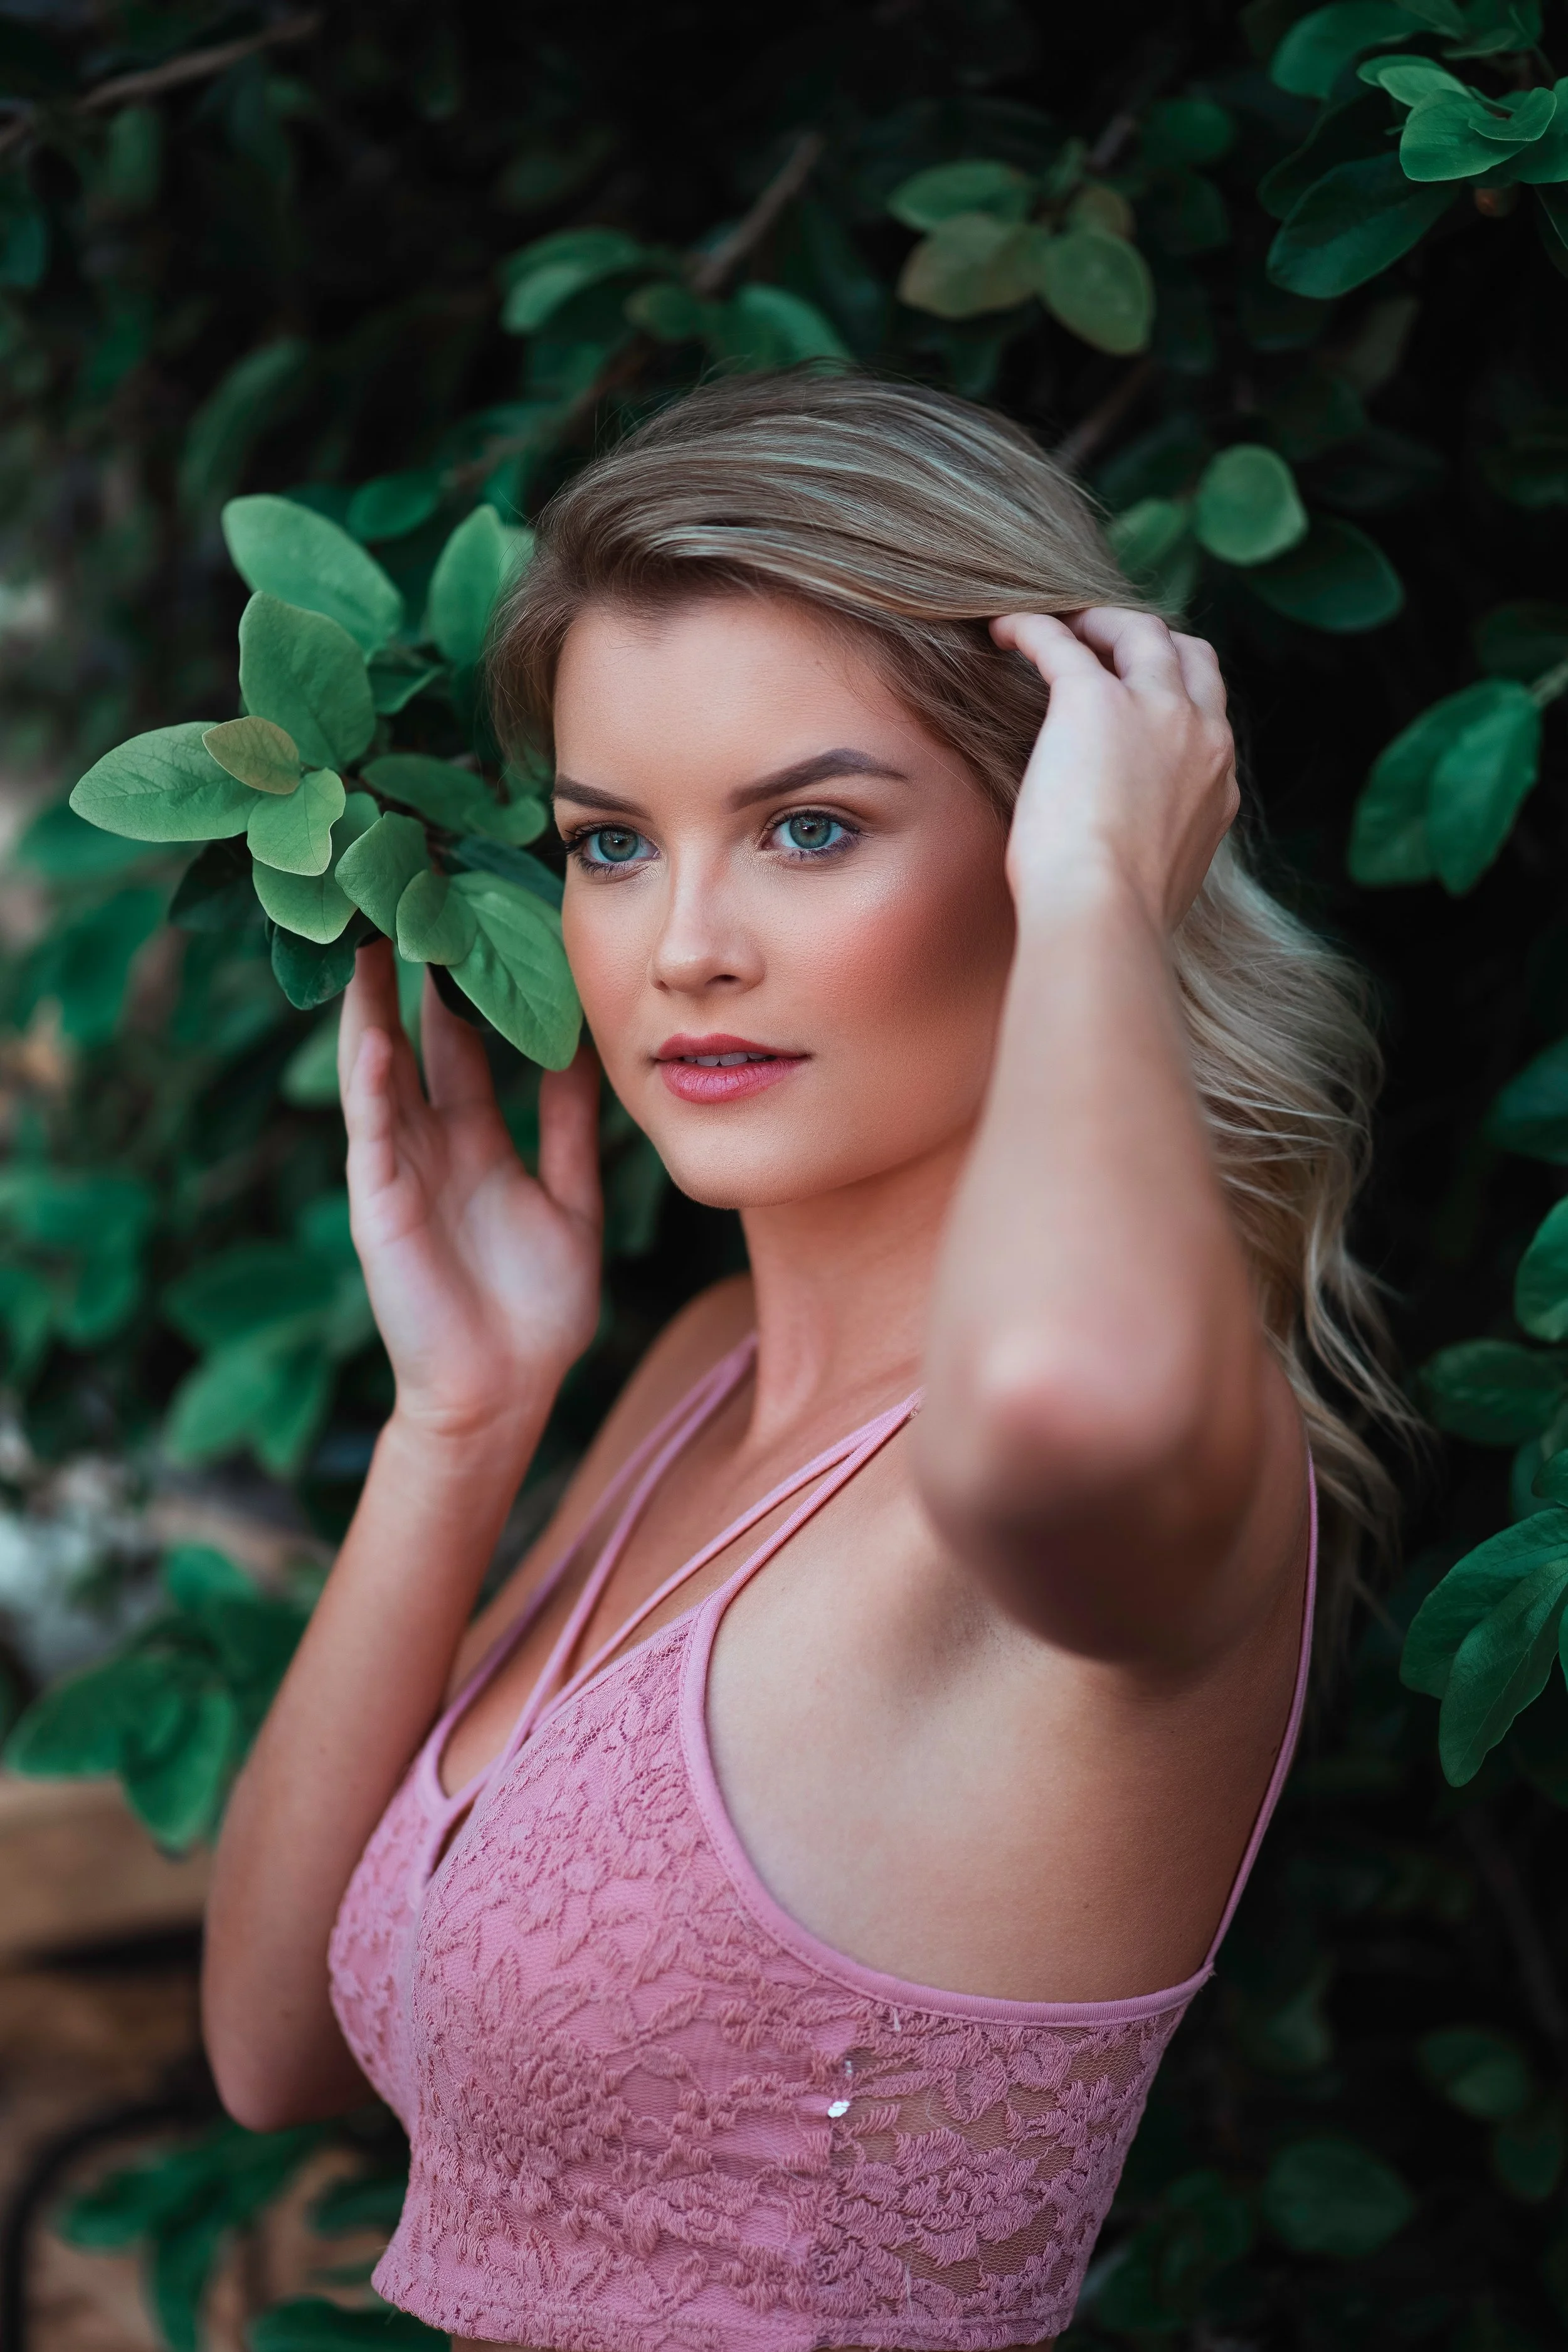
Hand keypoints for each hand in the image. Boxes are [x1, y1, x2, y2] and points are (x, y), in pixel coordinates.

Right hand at [338, 941, 601, 1447]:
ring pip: (380, 1069)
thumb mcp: (570, 1200)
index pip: (461, 1042)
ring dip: (369, 1004)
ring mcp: (401, 1169)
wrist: (503, 1395)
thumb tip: (586, 1054)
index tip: (470, 914)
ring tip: (366, 932)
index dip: (462, 981)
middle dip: (405, 970)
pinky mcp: (382, 1204)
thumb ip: (570, 1129)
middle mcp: (431, 1143)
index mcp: (476, 1140)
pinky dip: (371, 1082)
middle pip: (412, 1036)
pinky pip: (375, 1132)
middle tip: (403, 893)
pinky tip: (371, 1032)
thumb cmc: (535, 1311)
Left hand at [991, 608, 1238, 931]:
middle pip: (1186, 653)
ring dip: (1097, 620)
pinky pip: (1061, 642)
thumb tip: (1134, 858)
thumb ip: (1164, 842)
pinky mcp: (1093, 701)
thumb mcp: (1167, 873)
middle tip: (1097, 640)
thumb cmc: (1119, 915)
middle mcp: (1201, 734)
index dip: (1172, 688)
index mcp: (1217, 779)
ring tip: (1058, 625)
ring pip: (1137, 630)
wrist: (1104, 913)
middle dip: (1146, 639)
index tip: (1136, 690)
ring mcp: (1154, 711)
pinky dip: (1032, 628)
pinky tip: (1002, 630)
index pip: (1207, 709)